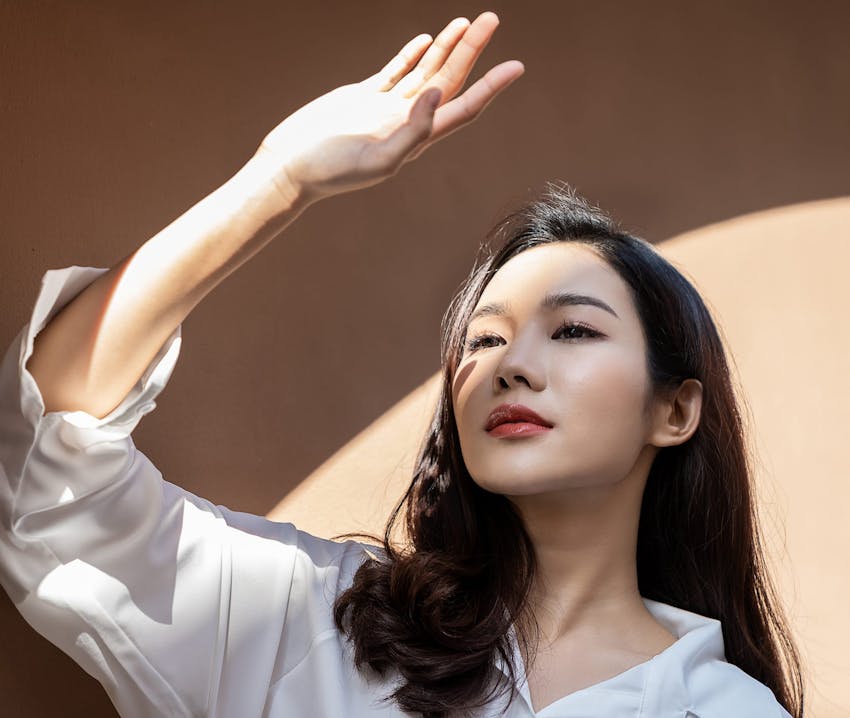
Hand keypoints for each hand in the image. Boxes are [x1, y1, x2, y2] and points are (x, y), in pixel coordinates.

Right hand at [254, 12, 523, 204]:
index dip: (492, 87)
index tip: (516, 66)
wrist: (291, 167)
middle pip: (451, 81)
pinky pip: (396, 71)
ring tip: (467, 22)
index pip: (464, 107)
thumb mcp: (377, 160)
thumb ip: (413, 131)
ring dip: (447, 47)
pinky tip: (426, 40)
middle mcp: (407, 121)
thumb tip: (439, 94)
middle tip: (492, 18)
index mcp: (417, 138)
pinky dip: (412, 54)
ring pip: (427, 71)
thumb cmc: (330, 171)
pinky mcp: (364, 96)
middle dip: (472, 50)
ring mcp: (386, 107)